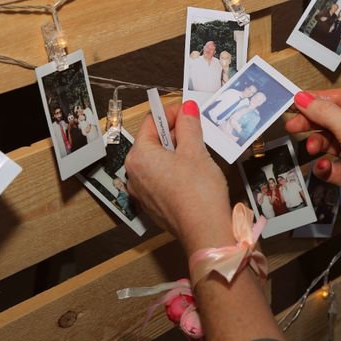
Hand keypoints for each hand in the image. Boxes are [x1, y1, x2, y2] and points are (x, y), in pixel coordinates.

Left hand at [125, 100, 233, 254]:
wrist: (205, 231)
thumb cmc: (199, 191)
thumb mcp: (195, 150)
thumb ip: (188, 125)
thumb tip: (186, 108)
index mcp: (139, 156)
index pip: (151, 122)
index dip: (172, 113)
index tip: (189, 112)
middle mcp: (134, 174)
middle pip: (153, 141)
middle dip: (175, 134)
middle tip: (197, 132)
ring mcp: (142, 192)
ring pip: (158, 161)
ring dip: (176, 153)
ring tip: (197, 154)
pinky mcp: (154, 206)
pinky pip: (161, 179)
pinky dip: (175, 171)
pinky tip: (193, 175)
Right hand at [286, 89, 340, 234]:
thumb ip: (325, 112)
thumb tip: (301, 98)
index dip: (317, 100)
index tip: (294, 102)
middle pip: (331, 120)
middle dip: (312, 123)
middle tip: (292, 126)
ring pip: (329, 142)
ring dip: (318, 144)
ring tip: (313, 149)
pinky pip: (330, 165)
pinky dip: (324, 166)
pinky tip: (324, 168)